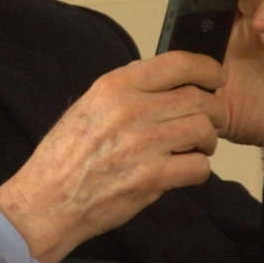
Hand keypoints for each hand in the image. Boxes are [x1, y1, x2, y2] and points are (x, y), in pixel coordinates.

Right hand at [0, 52, 223, 262]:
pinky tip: (184, 169)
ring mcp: (143, 144)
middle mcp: (131, 110)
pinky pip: (199, 166)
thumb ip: (127, 89)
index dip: (207, 68)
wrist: (48, 199)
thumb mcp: (89, 104)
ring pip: (204, 130)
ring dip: (208, 140)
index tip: (215, 76)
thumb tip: (166, 80)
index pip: (178, 63)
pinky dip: (198, 168)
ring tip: (196, 146)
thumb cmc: (66, 155)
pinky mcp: (151, 177)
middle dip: (213, 110)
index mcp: (115, 86)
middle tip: (209, 119)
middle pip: (199, 98)